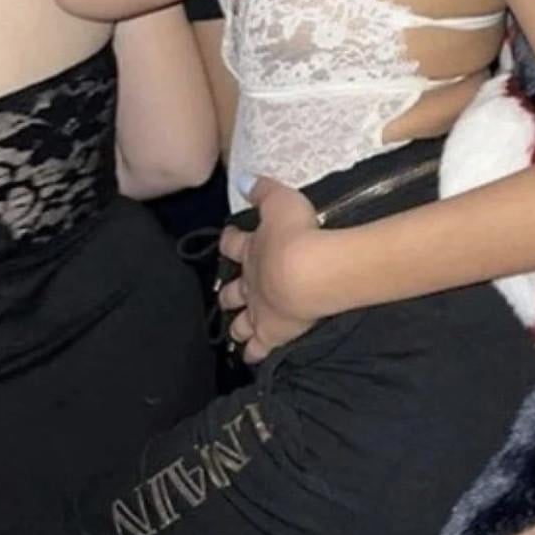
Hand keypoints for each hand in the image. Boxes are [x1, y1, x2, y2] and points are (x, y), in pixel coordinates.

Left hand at [218, 178, 323, 363]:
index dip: (229, 241)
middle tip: (225, 295)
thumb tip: (242, 177)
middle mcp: (249, 284)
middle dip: (227, 292)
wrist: (308, 271)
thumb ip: (263, 190)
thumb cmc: (297, 233)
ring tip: (233, 330)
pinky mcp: (272, 334)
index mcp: (250, 251)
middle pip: (231, 290)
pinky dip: (252, 352)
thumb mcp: (281, 201)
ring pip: (240, 322)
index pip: (233, 244)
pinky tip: (249, 357)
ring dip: (236, 325)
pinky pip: (258, 348)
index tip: (228, 239)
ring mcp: (259, 311)